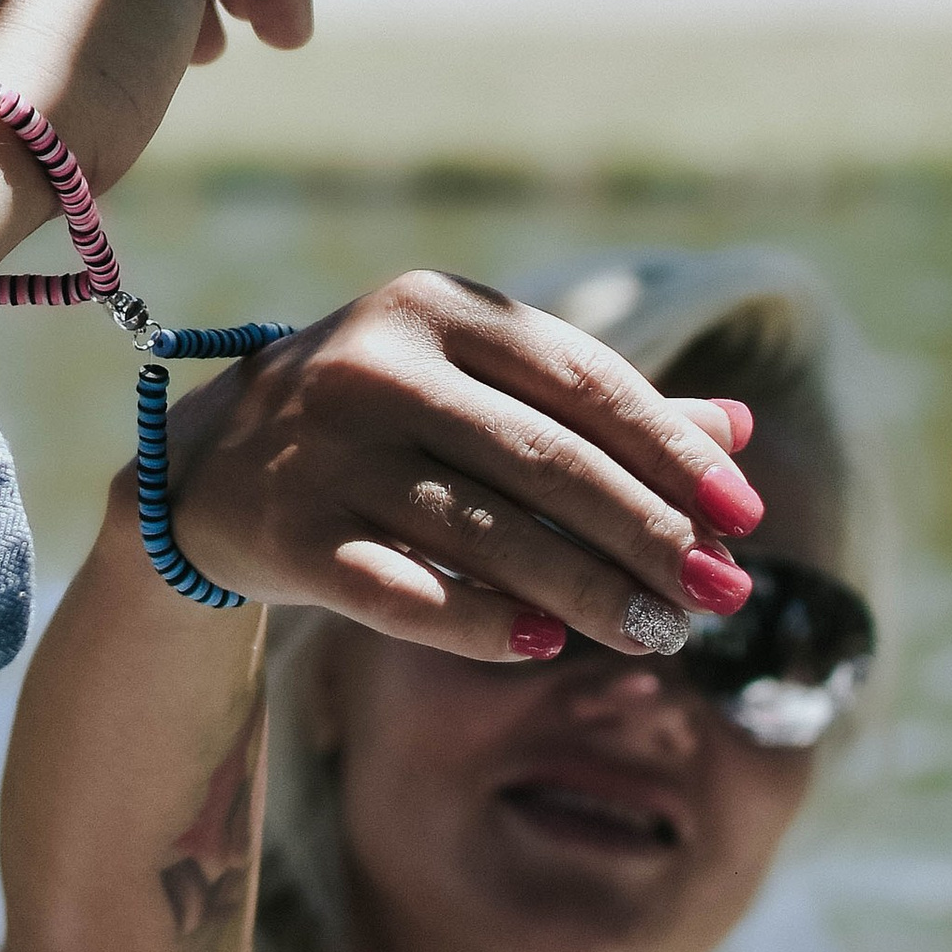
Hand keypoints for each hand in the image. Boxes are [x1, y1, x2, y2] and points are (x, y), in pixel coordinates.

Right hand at [160, 269, 761, 658]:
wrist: (206, 466)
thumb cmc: (379, 421)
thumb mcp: (474, 385)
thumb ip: (596, 405)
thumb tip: (736, 433)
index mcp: (434, 306)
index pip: (585, 380)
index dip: (674, 452)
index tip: (745, 517)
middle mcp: (377, 365)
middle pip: (548, 462)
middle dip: (649, 537)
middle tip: (720, 597)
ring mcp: (325, 448)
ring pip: (489, 534)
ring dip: (589, 594)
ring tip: (661, 635)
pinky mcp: (287, 531)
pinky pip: (402, 592)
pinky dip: (478, 622)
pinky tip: (543, 645)